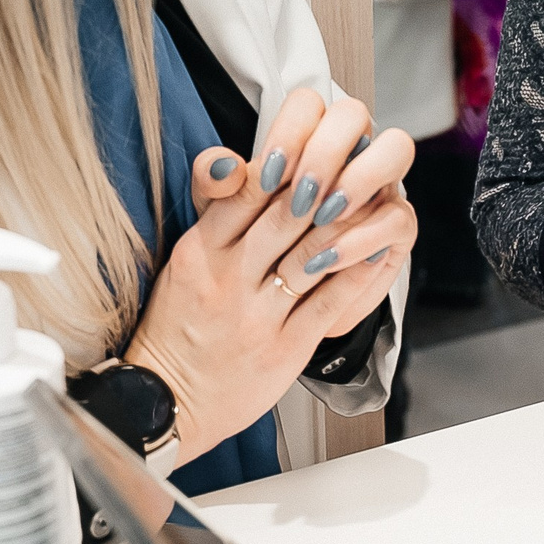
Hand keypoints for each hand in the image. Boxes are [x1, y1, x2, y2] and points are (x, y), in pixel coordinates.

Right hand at [121, 88, 416, 459]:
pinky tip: (376, 251)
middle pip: (284, 216)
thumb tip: (241, 163)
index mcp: (200, 251)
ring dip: (348, 223)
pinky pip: (327, 304)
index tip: (314, 140)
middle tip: (356, 156)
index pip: (243, 190)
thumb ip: (214, 215)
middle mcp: (228, 278)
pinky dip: (355, 274)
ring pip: (311, 256)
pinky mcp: (283, 348)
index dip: (284, 159)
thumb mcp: (182, 261)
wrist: (166, 402)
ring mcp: (257, 315)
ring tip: (375, 196)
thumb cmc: (177, 326)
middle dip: (324, 183)